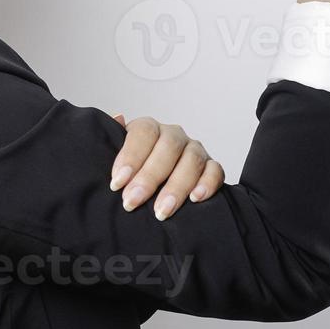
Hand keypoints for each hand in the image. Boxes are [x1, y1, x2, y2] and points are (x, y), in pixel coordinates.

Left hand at [108, 113, 224, 220]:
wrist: (154, 184)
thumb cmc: (133, 170)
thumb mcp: (116, 153)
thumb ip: (114, 138)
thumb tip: (117, 118)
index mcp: (150, 128)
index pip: (144, 132)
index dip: (130, 156)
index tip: (117, 182)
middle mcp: (174, 135)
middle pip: (168, 148)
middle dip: (149, 178)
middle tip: (132, 201)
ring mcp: (195, 150)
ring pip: (192, 160)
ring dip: (176, 187)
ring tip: (161, 211)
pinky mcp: (211, 166)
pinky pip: (215, 171)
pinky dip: (208, 184)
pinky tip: (195, 198)